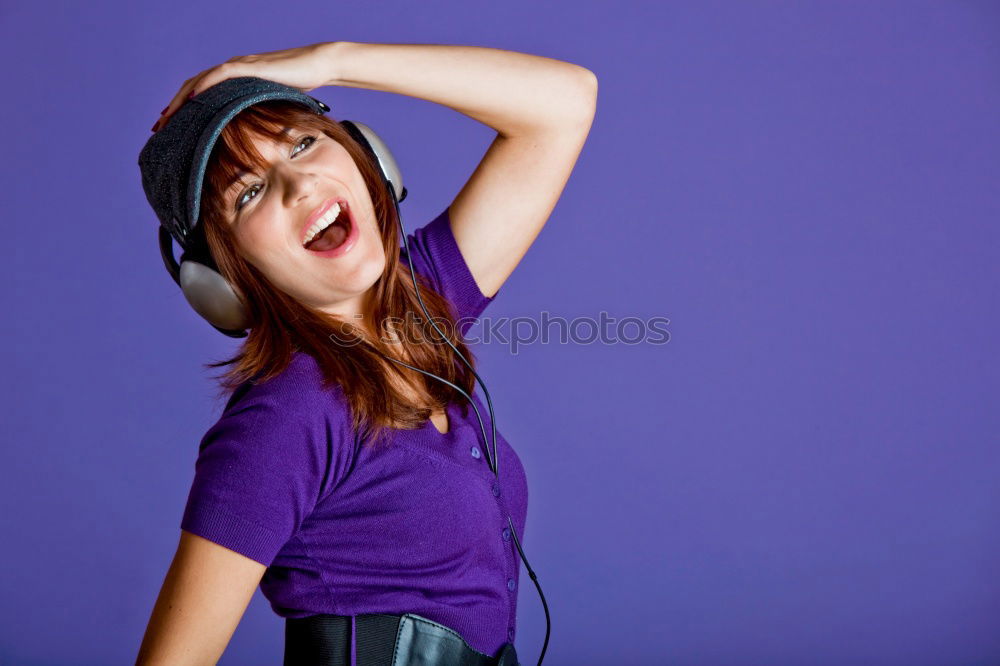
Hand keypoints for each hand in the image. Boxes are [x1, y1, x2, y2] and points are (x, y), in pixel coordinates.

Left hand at [152, 41, 337, 131]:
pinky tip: (193, 99)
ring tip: (166, 118)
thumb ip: (260, 114)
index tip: (171, 128)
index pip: (201, 94)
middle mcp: (232, 71)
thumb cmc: (302, 85)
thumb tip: (255, 138)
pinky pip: (221, 76)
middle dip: (173, 108)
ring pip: (200, 82)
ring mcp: (239, 66)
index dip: (183, 110)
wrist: (319, 65)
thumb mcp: (275, 104)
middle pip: (193, 88)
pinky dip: (204, 86)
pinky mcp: (250, 67)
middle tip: (158, 128)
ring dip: (180, 100)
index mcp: (235, 81)